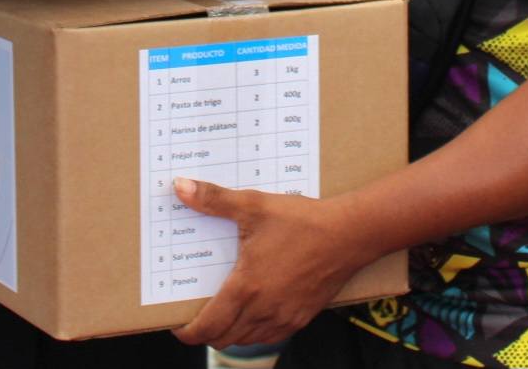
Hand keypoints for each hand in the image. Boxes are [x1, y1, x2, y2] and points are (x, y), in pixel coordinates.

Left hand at [170, 178, 373, 348]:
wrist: (349, 234)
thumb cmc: (301, 221)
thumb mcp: (254, 206)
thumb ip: (214, 200)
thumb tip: (180, 187)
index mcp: (247, 288)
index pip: (208, 327)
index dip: (188, 332)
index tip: (178, 325)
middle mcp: (264, 310)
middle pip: (224, 339)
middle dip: (206, 332)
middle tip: (196, 316)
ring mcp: (285, 317)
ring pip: (247, 339)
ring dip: (230, 332)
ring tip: (223, 311)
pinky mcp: (302, 317)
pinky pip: (270, 335)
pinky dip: (255, 330)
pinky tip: (255, 310)